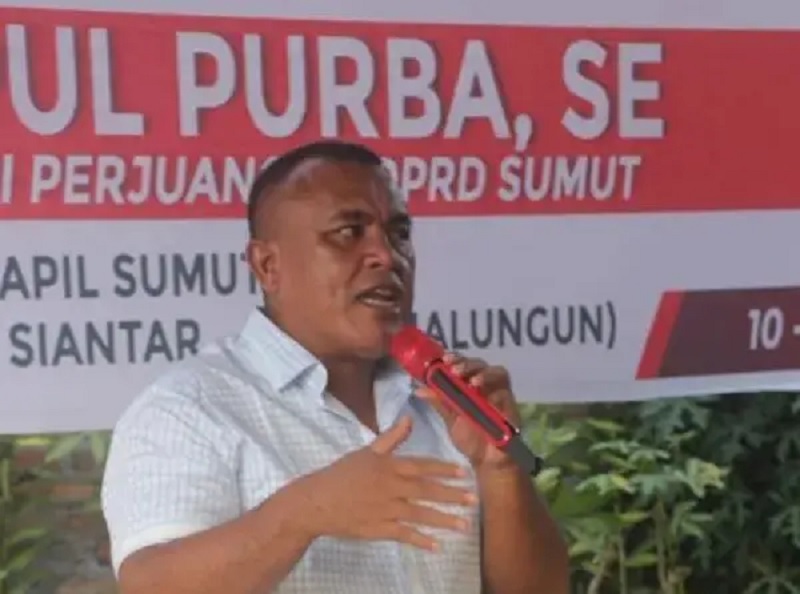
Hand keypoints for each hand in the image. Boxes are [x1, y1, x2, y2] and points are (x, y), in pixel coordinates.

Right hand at [297, 416, 477, 550]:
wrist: (317, 501)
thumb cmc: (343, 473)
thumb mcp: (366, 450)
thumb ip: (391, 438)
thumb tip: (409, 418)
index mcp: (389, 466)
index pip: (422, 466)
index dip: (444, 470)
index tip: (464, 473)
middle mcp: (391, 487)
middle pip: (426, 491)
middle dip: (452, 495)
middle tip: (473, 500)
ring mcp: (386, 509)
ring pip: (420, 514)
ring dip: (443, 519)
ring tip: (464, 525)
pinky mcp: (379, 529)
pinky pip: (404, 535)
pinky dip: (421, 541)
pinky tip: (437, 546)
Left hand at [415, 353, 521, 471]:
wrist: (486, 461)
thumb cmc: (470, 438)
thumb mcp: (450, 418)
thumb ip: (438, 402)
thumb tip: (418, 389)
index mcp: (470, 385)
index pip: (464, 363)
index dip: (456, 358)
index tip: (444, 359)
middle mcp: (486, 385)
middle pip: (480, 364)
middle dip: (467, 363)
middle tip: (455, 370)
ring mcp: (500, 393)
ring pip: (497, 372)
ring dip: (483, 373)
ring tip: (472, 382)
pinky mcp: (511, 405)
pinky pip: (505, 391)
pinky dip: (495, 391)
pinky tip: (485, 393)